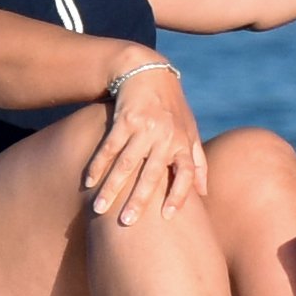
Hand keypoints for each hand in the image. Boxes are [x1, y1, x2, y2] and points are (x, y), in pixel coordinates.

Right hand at [83, 57, 206, 225]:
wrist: (149, 72)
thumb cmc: (173, 108)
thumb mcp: (191, 131)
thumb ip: (198, 162)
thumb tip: (206, 194)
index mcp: (184, 142)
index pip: (186, 173)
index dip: (179, 195)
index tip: (168, 217)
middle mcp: (166, 136)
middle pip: (152, 173)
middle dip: (138, 199)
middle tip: (126, 223)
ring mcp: (145, 127)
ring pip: (126, 163)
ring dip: (112, 187)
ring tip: (99, 209)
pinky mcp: (125, 118)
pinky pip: (110, 146)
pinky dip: (98, 164)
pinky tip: (89, 181)